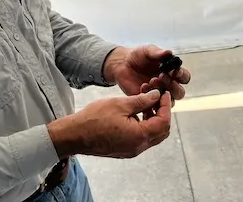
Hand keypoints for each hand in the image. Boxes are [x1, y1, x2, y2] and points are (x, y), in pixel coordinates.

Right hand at [47, 90, 171, 158]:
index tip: (164, 93)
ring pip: (153, 135)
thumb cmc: (95, 118)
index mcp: (139, 136)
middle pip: (162, 131)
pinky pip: (142, 138)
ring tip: (146, 102)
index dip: (166, 106)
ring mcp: (132, 150)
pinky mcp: (125, 149)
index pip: (164, 121)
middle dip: (163, 113)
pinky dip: (145, 125)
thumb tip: (156, 95)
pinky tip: (136, 112)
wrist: (76, 135)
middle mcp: (139, 147)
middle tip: (157, 97)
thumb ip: (142, 100)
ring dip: (154, 119)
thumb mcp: (120, 104)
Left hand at [103, 46, 190, 102]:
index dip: (182, 75)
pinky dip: (150, 97)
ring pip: (169, 101)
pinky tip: (142, 86)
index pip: (184, 77)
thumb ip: (158, 52)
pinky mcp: (148, 101)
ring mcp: (159, 94)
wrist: (122, 64)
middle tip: (161, 76)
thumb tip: (169, 52)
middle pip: (180, 92)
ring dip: (161, 92)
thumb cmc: (138, 56)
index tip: (174, 71)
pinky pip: (154, 105)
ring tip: (151, 81)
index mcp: (172, 72)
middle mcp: (168, 85)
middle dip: (172, 85)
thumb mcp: (148, 51)